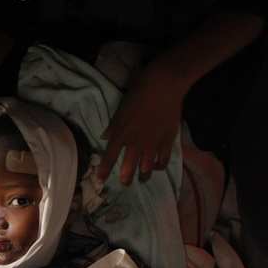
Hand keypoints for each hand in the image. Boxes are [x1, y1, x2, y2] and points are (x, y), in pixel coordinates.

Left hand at [98, 64, 184, 184]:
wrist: (164, 85)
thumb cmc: (138, 93)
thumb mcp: (120, 109)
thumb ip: (113, 126)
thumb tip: (104, 138)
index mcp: (121, 134)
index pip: (109, 157)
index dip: (104, 170)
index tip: (100, 180)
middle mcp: (136, 143)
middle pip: (129, 168)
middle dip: (126, 178)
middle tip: (125, 182)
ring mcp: (152, 144)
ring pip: (146, 169)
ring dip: (143, 175)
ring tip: (142, 178)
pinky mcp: (167, 141)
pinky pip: (163, 160)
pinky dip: (159, 166)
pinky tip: (157, 166)